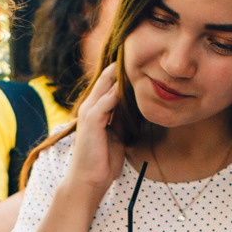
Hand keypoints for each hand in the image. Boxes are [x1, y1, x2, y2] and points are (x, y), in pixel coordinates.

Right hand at [66, 60, 129, 198]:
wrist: (89, 180)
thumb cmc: (103, 161)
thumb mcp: (117, 136)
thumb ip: (122, 120)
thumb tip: (137, 109)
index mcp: (95, 110)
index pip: (109, 83)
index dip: (122, 72)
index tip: (140, 61)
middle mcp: (90, 106)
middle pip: (107, 78)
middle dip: (122, 66)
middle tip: (141, 51)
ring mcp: (89, 112)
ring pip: (107, 85)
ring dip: (122, 74)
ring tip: (139, 60)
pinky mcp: (92, 120)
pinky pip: (108, 99)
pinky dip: (119, 90)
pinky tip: (132, 83)